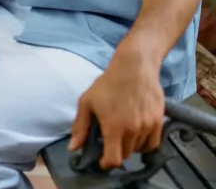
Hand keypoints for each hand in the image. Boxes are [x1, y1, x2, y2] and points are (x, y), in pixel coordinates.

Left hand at [70, 47, 164, 170]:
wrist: (134, 68)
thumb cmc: (107, 84)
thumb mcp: (87, 101)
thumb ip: (80, 127)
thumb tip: (74, 148)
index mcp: (113, 127)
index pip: (113, 160)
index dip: (106, 163)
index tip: (101, 160)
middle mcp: (132, 131)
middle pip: (126, 155)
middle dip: (116, 151)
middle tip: (110, 138)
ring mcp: (147, 127)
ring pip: (138, 149)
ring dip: (129, 146)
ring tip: (122, 130)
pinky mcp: (159, 122)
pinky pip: (152, 144)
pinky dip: (144, 143)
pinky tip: (136, 131)